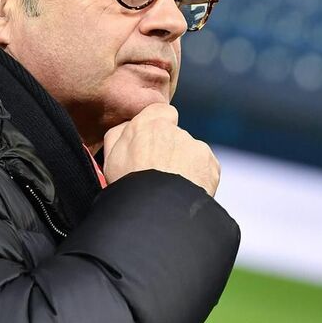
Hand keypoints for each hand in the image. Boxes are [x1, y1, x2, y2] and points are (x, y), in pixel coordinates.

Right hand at [102, 103, 220, 196]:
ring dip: (185, 167)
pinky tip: (184, 194)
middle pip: (176, 137)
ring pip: (191, 154)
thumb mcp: (110, 157)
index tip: (154, 142)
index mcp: (148, 125)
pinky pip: (205, 169)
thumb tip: (128, 127)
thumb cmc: (129, 186)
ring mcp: (195, 147)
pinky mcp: (210, 164)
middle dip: (170, 152)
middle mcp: (175, 131)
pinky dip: (199, 180)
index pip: (161, 111)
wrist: (156, 211)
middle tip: (159, 176)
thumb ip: (119, 134)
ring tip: (171, 190)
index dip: (160, 125)